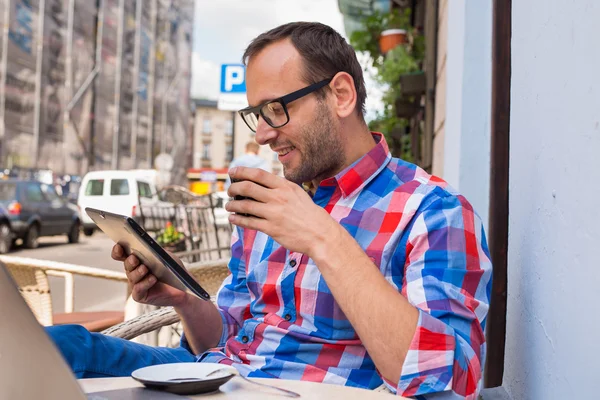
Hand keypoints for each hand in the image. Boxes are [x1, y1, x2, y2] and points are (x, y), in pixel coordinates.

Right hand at [111, 244, 188, 306]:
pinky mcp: (140, 295)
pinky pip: (138, 289)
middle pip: (127, 265)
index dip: (118, 251)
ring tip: (145, 269)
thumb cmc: (173, 270)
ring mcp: (136, 284)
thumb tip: (147, 246)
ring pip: (132, 277)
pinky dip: (145, 283)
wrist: (183, 288)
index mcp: (137, 260)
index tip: (119, 246)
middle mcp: (134, 272)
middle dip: (130, 261)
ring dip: (138, 272)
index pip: (122, 254)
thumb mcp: (167, 257)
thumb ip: (156, 251)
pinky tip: (152, 279)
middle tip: (135, 259)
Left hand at [226, 167, 340, 255]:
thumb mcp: (297, 193)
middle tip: (229, 190)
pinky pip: (248, 222)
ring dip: (232, 204)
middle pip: (247, 187)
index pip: (258, 174)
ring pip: (245, 205)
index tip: (232, 172)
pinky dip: (237, 219)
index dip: (242, 171)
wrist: (320, 234)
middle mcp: (278, 198)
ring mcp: (274, 213)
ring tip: (228, 205)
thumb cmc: (308, 213)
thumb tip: (260, 183)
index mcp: (284, 186)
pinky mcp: (271, 229)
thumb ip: (280, 187)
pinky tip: (233, 218)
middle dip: (233, 188)